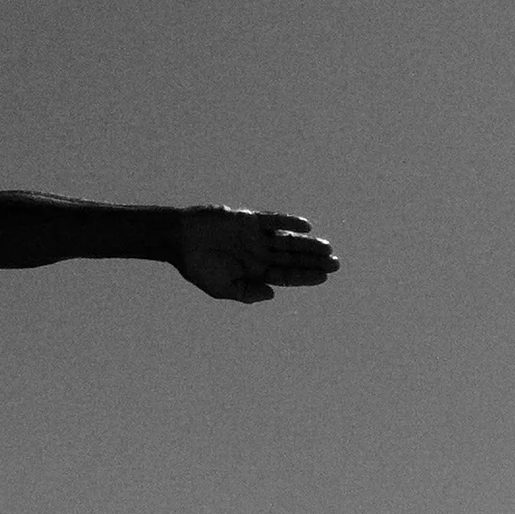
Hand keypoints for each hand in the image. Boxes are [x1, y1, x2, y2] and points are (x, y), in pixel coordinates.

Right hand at [174, 207, 339, 303]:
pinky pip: (272, 220)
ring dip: (307, 244)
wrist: (177, 239)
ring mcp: (255, 236)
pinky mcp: (247, 219)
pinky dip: (288, 222)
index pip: (287, 275)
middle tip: (337, 263)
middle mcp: (259, 253)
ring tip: (327, 248)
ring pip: (287, 240)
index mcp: (255, 272)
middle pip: (292, 257)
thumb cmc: (196, 266)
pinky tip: (306, 226)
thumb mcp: (221, 288)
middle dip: (314, 261)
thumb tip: (273, 293)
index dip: (306, 276)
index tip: (325, 277)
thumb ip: (246, 292)